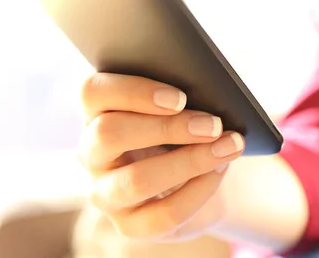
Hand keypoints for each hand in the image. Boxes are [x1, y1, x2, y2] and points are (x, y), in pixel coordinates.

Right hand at [77, 73, 244, 241]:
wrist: (200, 178)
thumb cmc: (185, 131)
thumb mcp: (178, 110)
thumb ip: (178, 98)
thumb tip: (206, 92)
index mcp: (97, 112)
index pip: (92, 92)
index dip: (133, 92)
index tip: (180, 98)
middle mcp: (91, 153)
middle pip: (108, 134)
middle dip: (168, 128)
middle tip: (213, 125)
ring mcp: (105, 193)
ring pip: (135, 180)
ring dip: (190, 161)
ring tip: (227, 147)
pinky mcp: (129, 225)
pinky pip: (163, 214)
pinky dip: (200, 190)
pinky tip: (221, 170)